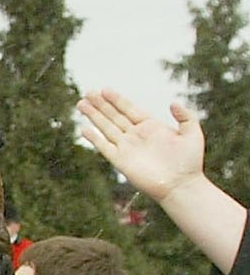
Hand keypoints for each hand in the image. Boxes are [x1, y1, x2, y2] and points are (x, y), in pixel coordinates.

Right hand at [76, 90, 204, 202]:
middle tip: (88, 93)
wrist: (181, 185)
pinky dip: (94, 138)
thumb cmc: (190, 162)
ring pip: (106, 128)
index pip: (129, 109)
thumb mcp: (193, 134)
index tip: (105, 90)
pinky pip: (104, 147)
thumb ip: (185, 117)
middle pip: (114, 116)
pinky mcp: (120, 161)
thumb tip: (173, 103)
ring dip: (93, 116)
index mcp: (151, 126)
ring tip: (81, 104)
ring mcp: (127, 147)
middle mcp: (136, 135)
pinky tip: (84, 129)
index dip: (117, 99)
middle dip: (100, 104)